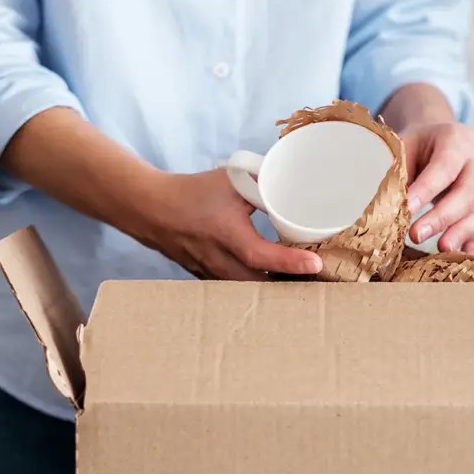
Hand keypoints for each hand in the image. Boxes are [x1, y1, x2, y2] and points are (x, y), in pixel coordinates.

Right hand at [132, 169, 322, 280]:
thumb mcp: (231, 182)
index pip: (262, 255)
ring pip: (249, 291)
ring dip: (275, 290)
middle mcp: (220, 260)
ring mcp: (212, 274)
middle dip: (291, 286)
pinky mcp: (209, 279)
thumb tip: (293, 183)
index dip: (290, 262)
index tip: (316, 263)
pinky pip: (238, 290)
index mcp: (227, 234)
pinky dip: (257, 289)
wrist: (151, 209)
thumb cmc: (192, 193)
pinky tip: (275, 285)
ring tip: (304, 285)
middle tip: (321, 281)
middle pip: (261, 286)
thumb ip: (262, 185)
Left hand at [400, 122, 473, 253]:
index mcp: (456, 140)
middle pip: (468, 193)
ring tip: (440, 249)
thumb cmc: (422, 148)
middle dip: (442, 217)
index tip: (407, 209)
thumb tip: (387, 205)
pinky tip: (459, 254)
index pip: (444, 167)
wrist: (448, 142)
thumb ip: (399, 172)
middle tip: (416, 235)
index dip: (426, 190)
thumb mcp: (406, 147)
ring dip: (461, 233)